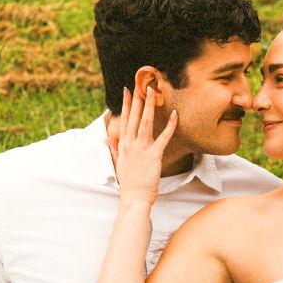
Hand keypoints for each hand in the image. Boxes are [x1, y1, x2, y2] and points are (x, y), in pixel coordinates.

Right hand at [109, 85, 176, 204]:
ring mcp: (142, 149)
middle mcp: (130, 144)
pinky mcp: (154, 155)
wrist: (133, 198)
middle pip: (134, 117)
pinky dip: (169, 126)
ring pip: (146, 122)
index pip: (124, 120)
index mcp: (123, 145)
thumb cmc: (130, 183)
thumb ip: (114, 149)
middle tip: (141, 84)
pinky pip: (163, 138)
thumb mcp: (119, 163)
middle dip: (137, 100)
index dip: (126, 104)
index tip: (127, 91)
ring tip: (153, 91)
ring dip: (149, 106)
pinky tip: (174, 114)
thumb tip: (107, 138)